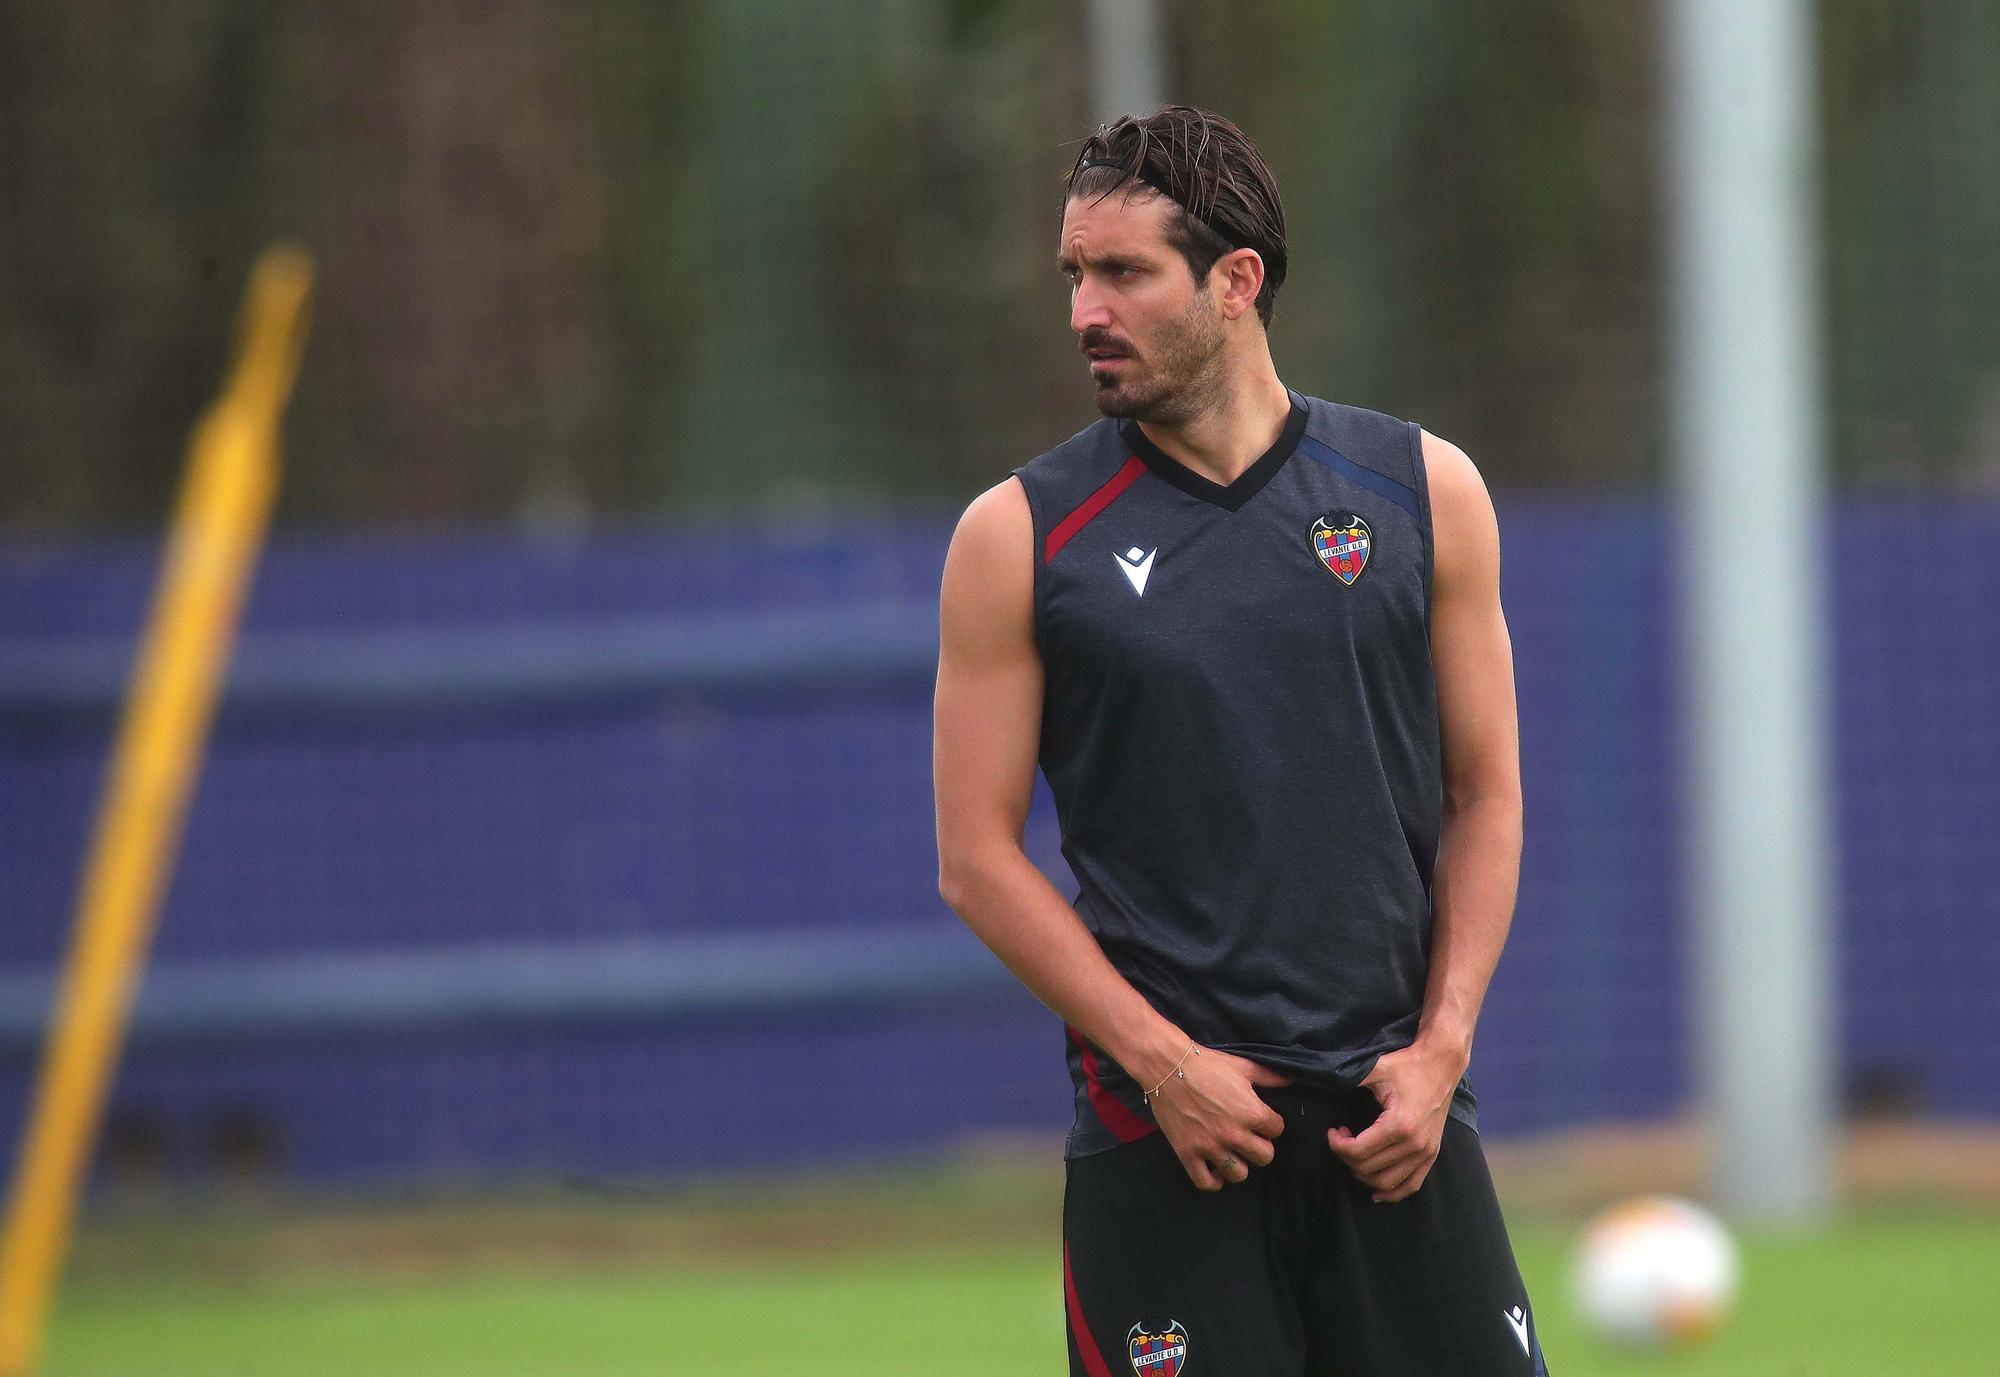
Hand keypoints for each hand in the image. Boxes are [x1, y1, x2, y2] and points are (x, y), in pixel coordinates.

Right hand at [1148, 1047, 1290, 1191]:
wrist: (1168, 1066)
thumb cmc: (1207, 1064)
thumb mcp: (1243, 1067)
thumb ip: (1270, 1077)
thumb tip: (1292, 1081)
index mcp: (1252, 1113)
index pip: (1278, 1130)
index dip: (1271, 1123)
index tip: (1261, 1119)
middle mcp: (1234, 1135)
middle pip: (1264, 1157)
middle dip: (1260, 1146)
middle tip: (1249, 1136)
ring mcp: (1211, 1147)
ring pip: (1239, 1175)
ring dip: (1239, 1164)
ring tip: (1232, 1152)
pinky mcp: (1188, 1154)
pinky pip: (1206, 1183)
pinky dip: (1214, 1181)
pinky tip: (1214, 1168)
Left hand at [1326, 1037, 1464, 1202]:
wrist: (1441, 1063)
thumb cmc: (1407, 1065)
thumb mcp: (1375, 1069)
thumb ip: (1348, 1078)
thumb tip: (1321, 1080)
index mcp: (1399, 1125)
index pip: (1358, 1152)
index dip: (1337, 1146)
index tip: (1333, 1131)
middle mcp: (1415, 1144)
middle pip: (1369, 1170)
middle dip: (1347, 1157)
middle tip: (1342, 1139)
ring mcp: (1426, 1152)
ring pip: (1387, 1183)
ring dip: (1364, 1175)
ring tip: (1356, 1154)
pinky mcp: (1432, 1154)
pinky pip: (1411, 1185)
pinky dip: (1392, 1193)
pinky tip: (1376, 1191)